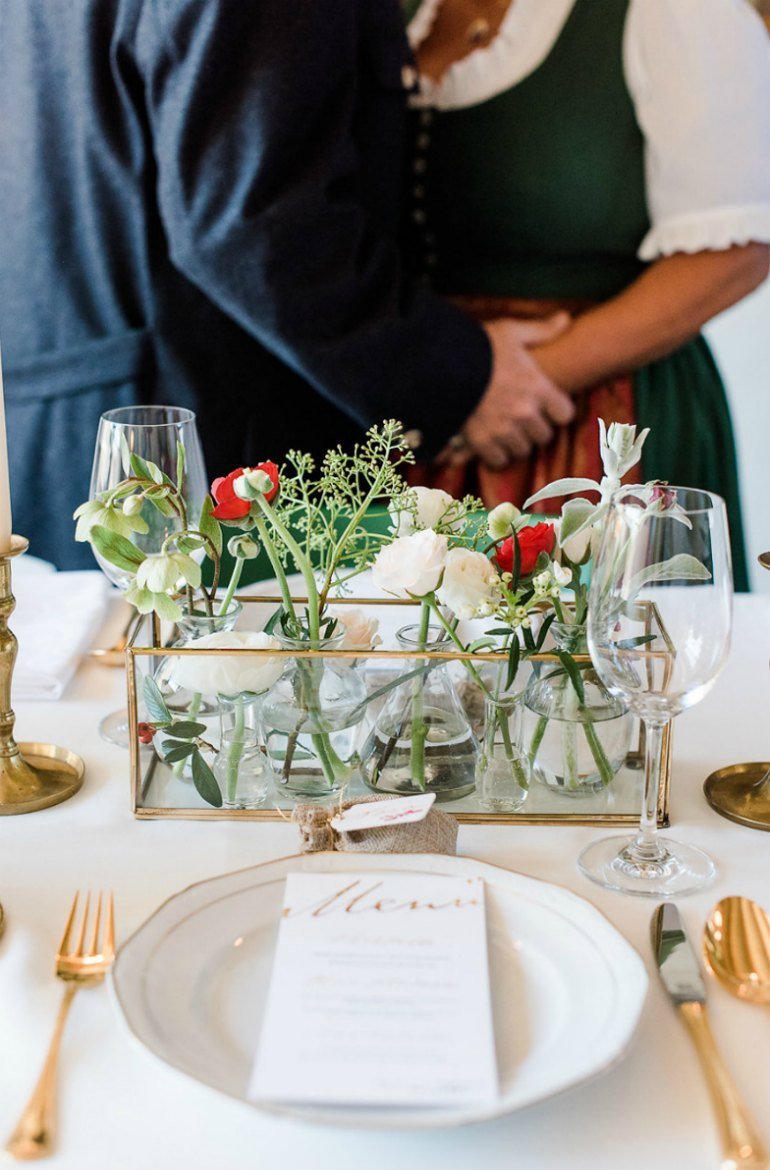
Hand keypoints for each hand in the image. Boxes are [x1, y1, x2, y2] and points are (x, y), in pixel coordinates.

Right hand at [447, 315, 574, 469]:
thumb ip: (540, 330)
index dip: (558, 411)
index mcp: (536, 386)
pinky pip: (499, 460)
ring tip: (506, 430)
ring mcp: (503, 429)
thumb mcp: (510, 331)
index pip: (565, 413)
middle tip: (524, 418)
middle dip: (536, 428)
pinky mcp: (481, 442)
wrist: (436, 364)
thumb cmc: (476, 346)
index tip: (549, 407)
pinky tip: (490, 441)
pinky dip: (496, 453)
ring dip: (516, 442)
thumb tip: (566, 319)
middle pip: (544, 436)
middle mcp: (524, 411)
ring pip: (523, 450)